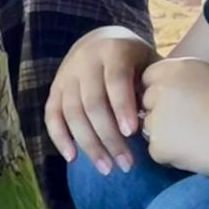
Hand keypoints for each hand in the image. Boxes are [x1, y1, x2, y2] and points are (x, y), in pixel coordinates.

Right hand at [44, 27, 158, 173]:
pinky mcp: (54, 89)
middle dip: (109, 136)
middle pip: (93, 102)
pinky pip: (52, 115)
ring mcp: (66, 75)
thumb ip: (152, 86)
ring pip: (72, 113)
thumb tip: (156, 121)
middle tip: (126, 164)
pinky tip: (73, 158)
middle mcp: (85, 60)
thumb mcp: (148, 62)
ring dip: (89, 144)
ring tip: (106, 169)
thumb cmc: (135, 60)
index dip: (122, 106)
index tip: (132, 133)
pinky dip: (60, 138)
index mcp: (113, 50)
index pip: (115, 80)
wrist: (102, 40)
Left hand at [139, 59, 208, 185]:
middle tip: (189, 124)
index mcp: (179, 68)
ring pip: (150, 127)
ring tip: (198, 139)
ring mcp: (157, 118)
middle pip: (147, 101)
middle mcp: (162, 89)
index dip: (162, 89)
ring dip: (166, 134)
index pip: (150, 76)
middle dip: (161, 112)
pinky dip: (171, 155)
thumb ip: (195, 77)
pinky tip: (197, 153)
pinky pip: (158, 151)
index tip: (178, 101)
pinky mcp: (158, 145)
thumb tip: (186, 83)